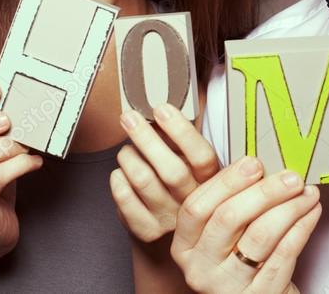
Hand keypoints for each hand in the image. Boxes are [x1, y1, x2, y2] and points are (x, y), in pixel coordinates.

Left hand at [110, 103, 218, 241]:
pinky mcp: (147, 230)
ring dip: (129, 157)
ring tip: (126, 149)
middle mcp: (193, 201)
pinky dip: (118, 180)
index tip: (162, 109)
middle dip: (146, 138)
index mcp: (210, 180)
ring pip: (144, 181)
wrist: (177, 234)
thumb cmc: (183, 184)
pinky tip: (121, 173)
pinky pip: (125, 200)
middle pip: (171, 170)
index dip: (181, 131)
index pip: (202, 156)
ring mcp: (170, 218)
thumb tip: (168, 94)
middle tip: (129, 117)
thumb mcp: (193, 161)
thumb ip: (185, 134)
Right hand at [170, 157, 320, 292]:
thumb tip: (257, 164)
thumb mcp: (223, 233)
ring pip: (260, 236)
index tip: (254, 163)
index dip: (226, 182)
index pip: (197, 207)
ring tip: (307, 192)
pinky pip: (283, 255)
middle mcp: (200, 268)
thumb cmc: (240, 259)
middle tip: (290, 177)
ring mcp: (227, 286)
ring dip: (289, 208)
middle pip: (228, 218)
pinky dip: (301, 228)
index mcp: (185, 245)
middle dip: (264, 191)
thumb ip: (229, 201)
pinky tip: (311, 213)